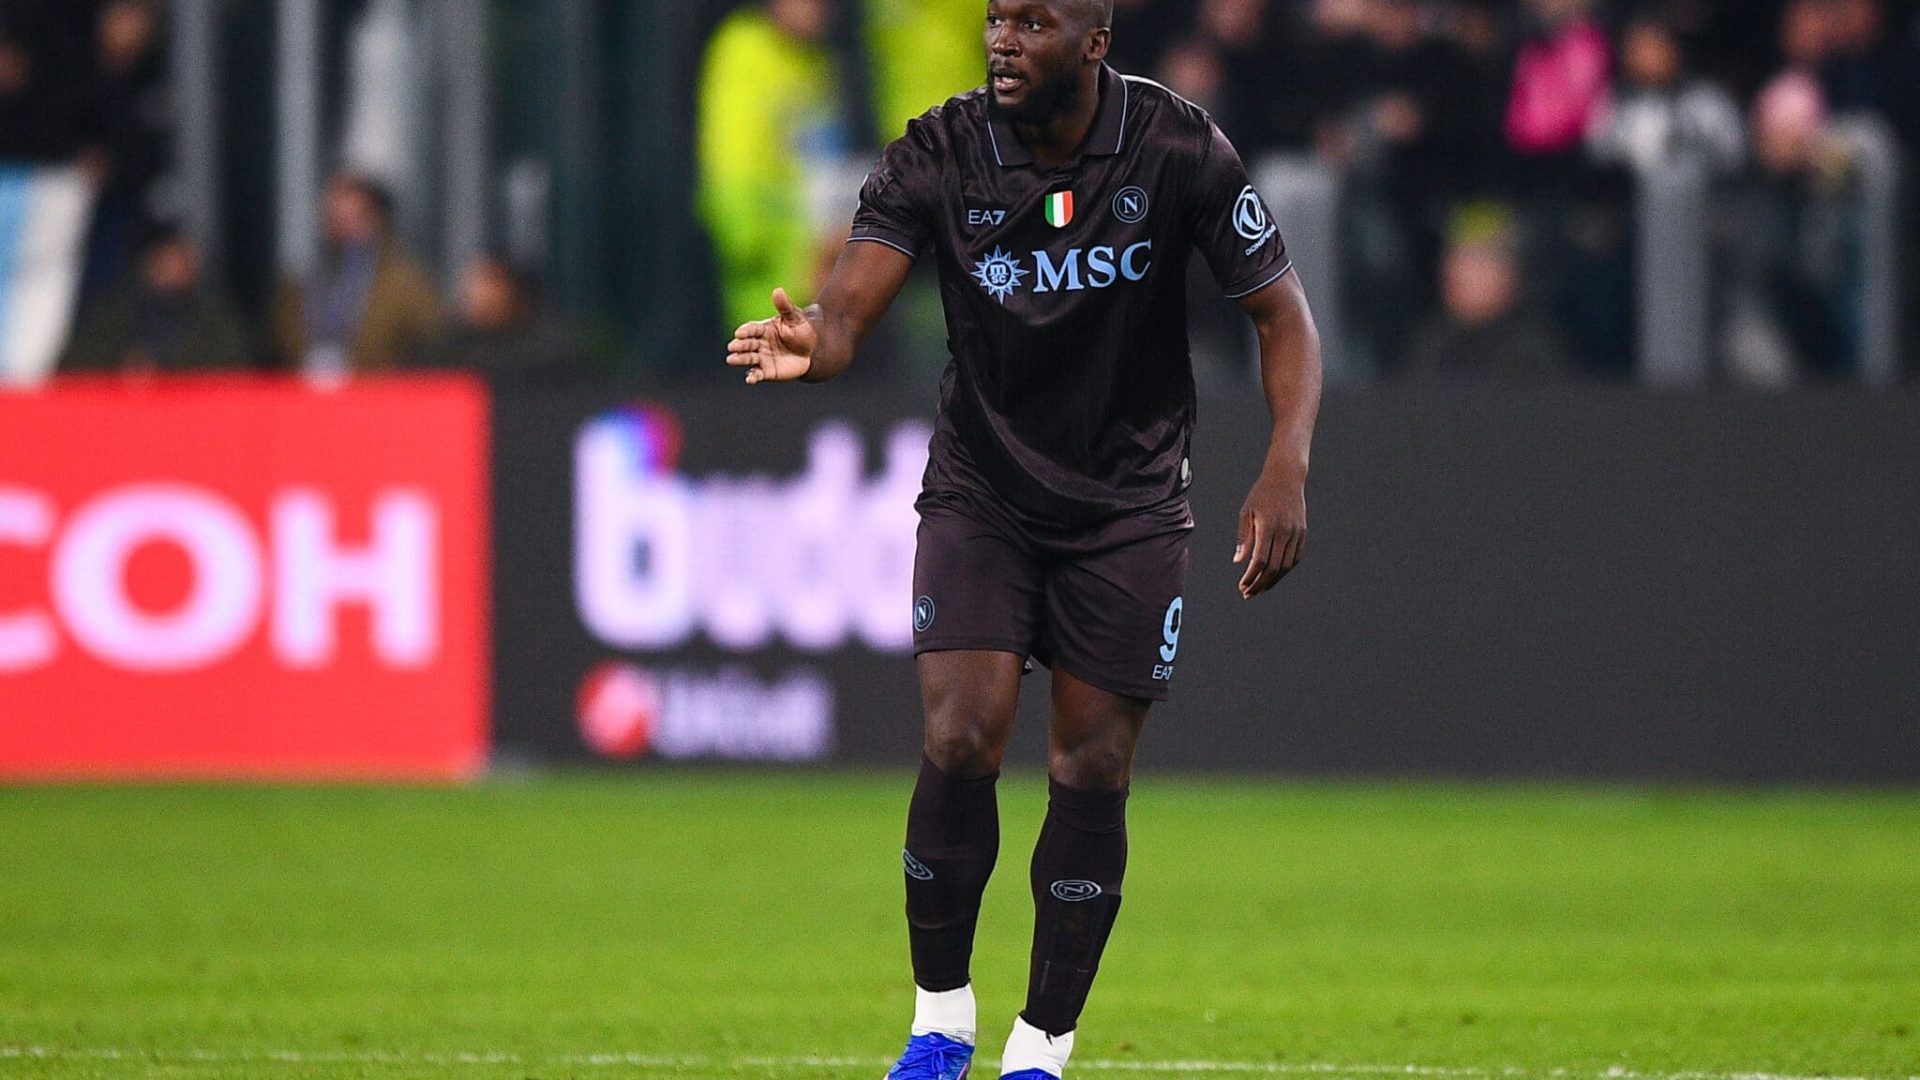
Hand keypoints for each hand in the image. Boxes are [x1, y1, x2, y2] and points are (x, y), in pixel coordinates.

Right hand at [726, 288, 815, 384]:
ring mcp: (763, 357)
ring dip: (740, 359)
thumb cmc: (804, 330)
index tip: (739, 333)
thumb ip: (785, 306)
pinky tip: (749, 380)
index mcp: (764, 329)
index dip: (745, 331)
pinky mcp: (768, 371)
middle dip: (739, 345)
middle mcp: (760, 343)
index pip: (752, 329)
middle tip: (732, 346)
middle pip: (747, 344)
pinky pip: (758, 374)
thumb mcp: (796, 317)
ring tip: (731, 360)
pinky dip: (752, 377)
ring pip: (749, 358)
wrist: (814, 350)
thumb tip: (777, 290)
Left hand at [1233, 464, 1306, 599]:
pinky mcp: (1303, 533)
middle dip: (1261, 584)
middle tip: (1249, 594)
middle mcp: (1284, 531)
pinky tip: (1274, 575)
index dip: (1251, 577)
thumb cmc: (1262, 493)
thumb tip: (1239, 562)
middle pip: (1274, 568)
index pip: (1260, 560)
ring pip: (1286, 566)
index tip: (1242, 586)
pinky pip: (1295, 558)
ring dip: (1273, 580)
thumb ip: (1244, 538)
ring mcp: (1296, 533)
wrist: (1286, 477)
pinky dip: (1285, 570)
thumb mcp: (1246, 512)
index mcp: (1268, 526)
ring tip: (1260, 588)